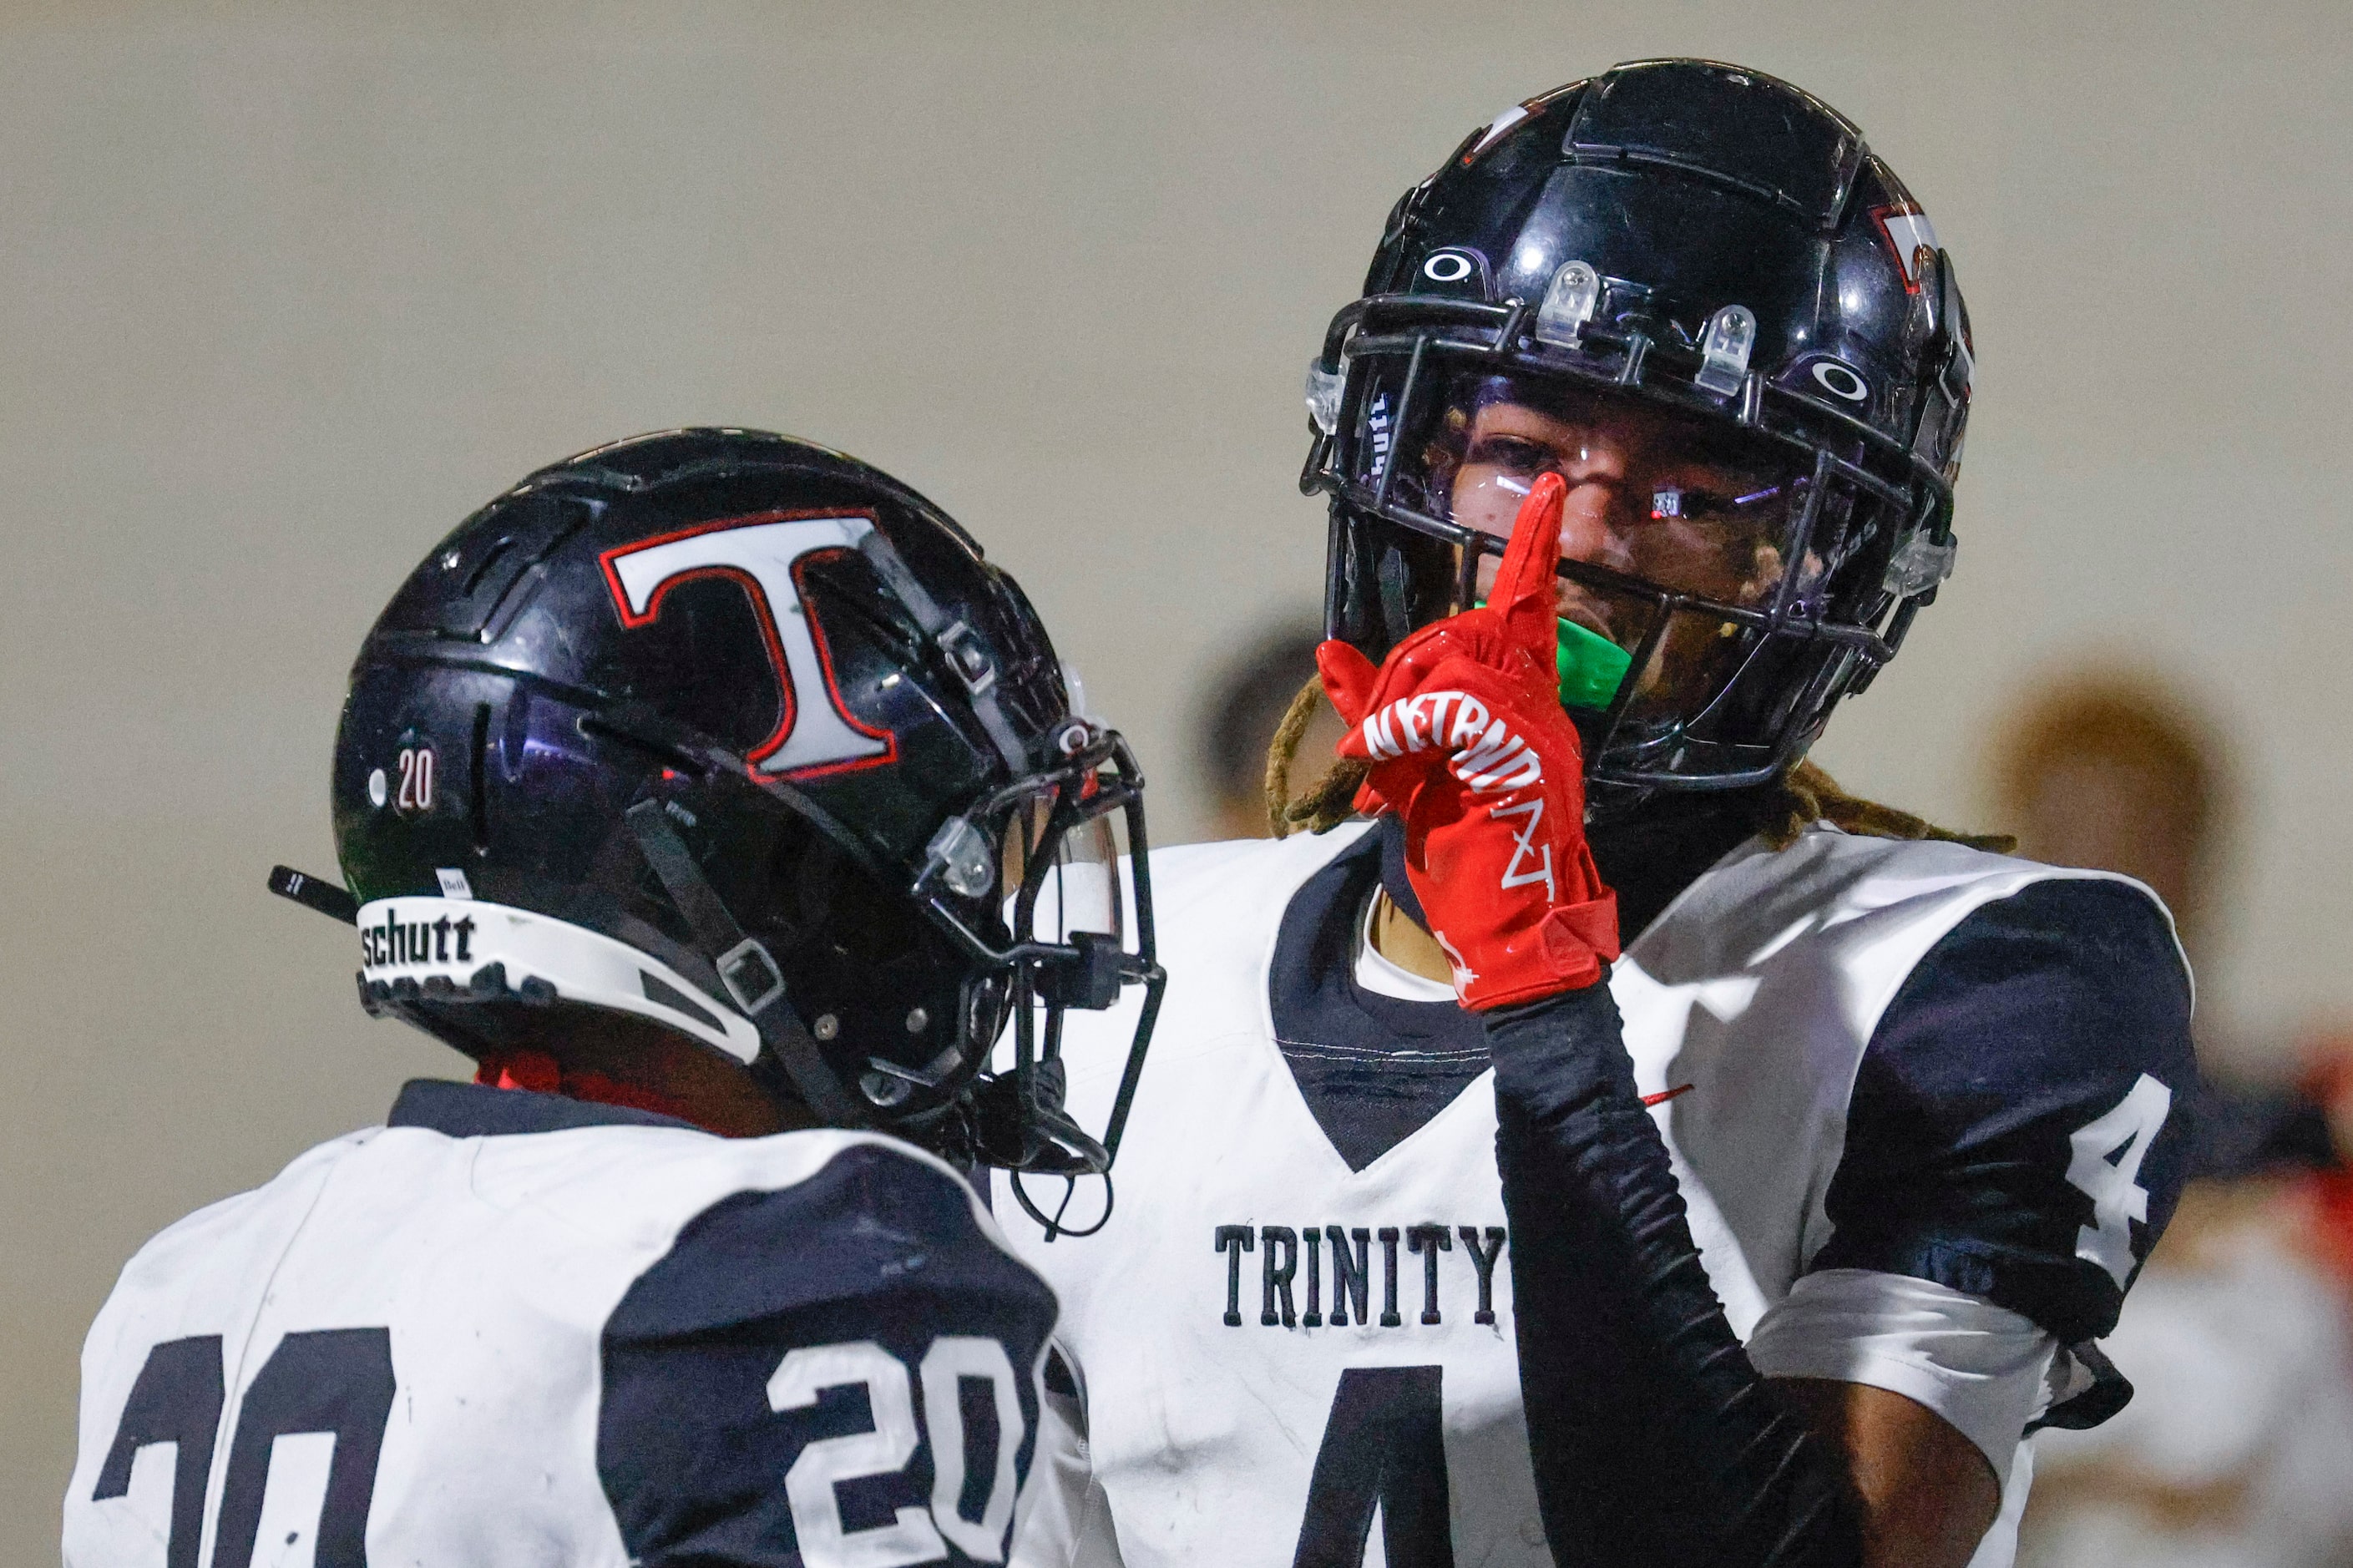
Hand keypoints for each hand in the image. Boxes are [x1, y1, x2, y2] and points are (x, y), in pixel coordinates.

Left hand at [1317, 472, 1617, 1006]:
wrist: (1510, 933)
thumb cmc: (1466, 857)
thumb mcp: (1407, 773)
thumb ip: (1376, 710)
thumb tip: (1328, 650)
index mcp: (1524, 704)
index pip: (1530, 608)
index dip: (1535, 548)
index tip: (1545, 489)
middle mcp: (1539, 706)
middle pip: (1463, 631)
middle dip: (1403, 673)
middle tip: (1380, 739)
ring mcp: (1535, 728)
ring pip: (1451, 661)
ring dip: (1398, 708)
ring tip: (1390, 767)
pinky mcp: (1517, 753)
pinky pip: (1446, 706)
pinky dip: (1399, 727)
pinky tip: (1382, 764)